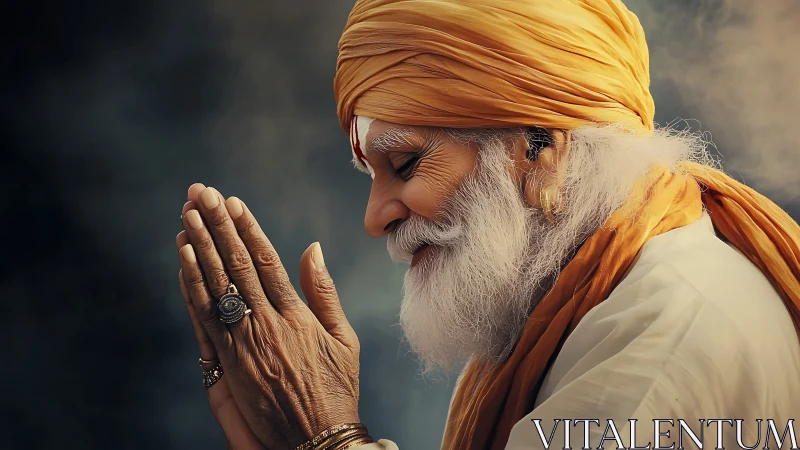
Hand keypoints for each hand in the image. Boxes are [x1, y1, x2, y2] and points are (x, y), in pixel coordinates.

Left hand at [177, 184, 360, 448]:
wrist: (314, 440)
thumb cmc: (336, 389)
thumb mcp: (344, 339)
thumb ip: (324, 293)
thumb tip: (311, 249)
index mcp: (296, 317)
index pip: (266, 262)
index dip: (246, 229)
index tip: (232, 202)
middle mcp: (265, 325)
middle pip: (235, 266)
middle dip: (216, 226)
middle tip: (200, 194)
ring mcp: (242, 345)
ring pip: (215, 286)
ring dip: (198, 248)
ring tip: (187, 216)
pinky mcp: (225, 364)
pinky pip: (204, 318)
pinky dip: (191, 286)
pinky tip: (183, 260)